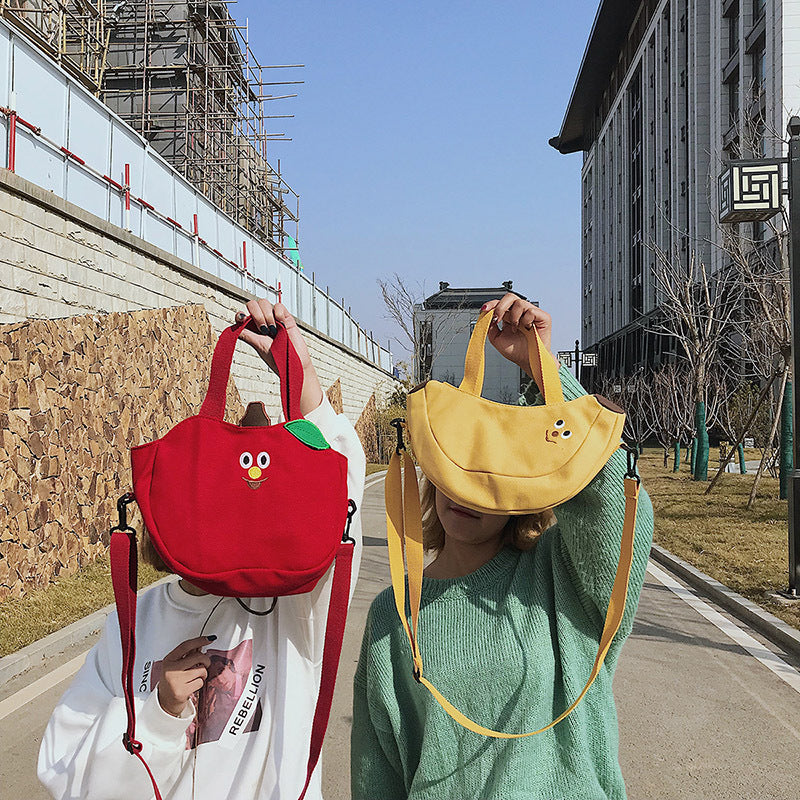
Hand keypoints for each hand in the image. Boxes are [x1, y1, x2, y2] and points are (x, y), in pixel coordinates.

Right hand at [157, 636, 213, 716]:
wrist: (165, 701)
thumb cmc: (173, 680)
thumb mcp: (176, 665)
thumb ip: (187, 654)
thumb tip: (201, 644)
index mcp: (168, 660)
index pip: (186, 646)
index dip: (199, 640)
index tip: (209, 638)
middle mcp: (170, 669)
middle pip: (197, 657)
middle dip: (206, 660)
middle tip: (205, 663)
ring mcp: (175, 681)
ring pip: (201, 670)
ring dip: (203, 673)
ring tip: (196, 676)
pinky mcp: (181, 692)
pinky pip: (200, 682)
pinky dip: (200, 683)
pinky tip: (192, 685)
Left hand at [235, 299, 323, 416]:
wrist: (294, 363)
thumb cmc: (277, 358)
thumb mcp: (258, 346)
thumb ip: (247, 335)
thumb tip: (234, 328)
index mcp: (252, 329)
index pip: (242, 315)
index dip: (240, 315)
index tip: (242, 320)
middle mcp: (262, 322)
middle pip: (252, 305)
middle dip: (256, 314)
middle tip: (263, 329)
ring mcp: (273, 318)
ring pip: (264, 303)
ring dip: (266, 315)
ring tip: (272, 330)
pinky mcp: (285, 317)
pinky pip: (279, 306)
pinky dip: (278, 313)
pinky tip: (281, 325)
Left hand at [483, 294, 551, 377]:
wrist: (527, 361)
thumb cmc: (516, 351)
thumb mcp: (496, 339)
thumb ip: (490, 327)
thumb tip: (486, 317)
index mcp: (509, 316)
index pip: (500, 303)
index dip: (492, 304)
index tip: (484, 310)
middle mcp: (520, 313)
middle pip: (510, 297)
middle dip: (500, 306)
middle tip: (497, 319)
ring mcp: (532, 313)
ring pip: (520, 302)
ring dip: (514, 317)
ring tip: (515, 329)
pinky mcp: (543, 317)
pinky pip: (532, 311)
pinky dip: (526, 320)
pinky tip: (527, 329)